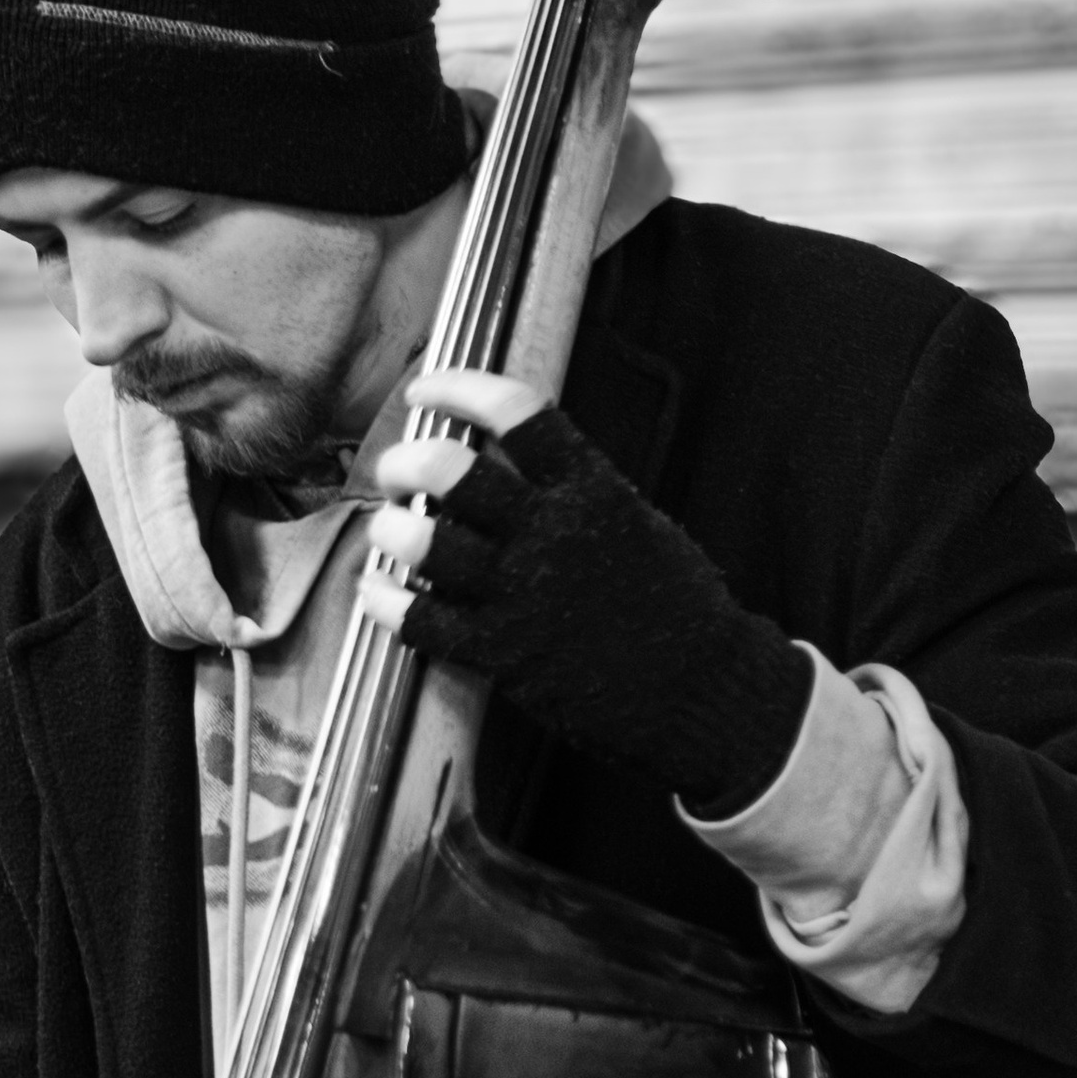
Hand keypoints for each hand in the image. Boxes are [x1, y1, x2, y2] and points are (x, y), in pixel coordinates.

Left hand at [358, 368, 809, 820]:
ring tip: (389, 528)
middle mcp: (552, 533)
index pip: (515, 412)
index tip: (426, 388)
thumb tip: (509, 463)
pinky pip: (421, 620)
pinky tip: (375, 590)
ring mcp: (523, 594)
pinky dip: (386, 601)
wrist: (701, 690)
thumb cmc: (675, 606)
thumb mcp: (635, 523)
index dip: (458, 387)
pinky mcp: (503, 653)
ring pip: (425, 543)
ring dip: (391, 529)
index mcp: (591, 490)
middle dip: (407, 462)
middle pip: (451, 473)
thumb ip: (573, 493)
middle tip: (398, 471)